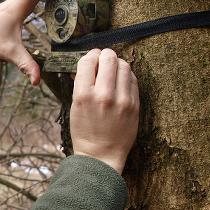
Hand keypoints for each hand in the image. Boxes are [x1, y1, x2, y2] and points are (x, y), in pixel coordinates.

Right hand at [70, 49, 139, 173]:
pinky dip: (126, 76)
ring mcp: (121, 99)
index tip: (92, 57)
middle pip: (109, 58)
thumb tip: (87, 64)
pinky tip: (121, 81)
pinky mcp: (134, 105)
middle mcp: (103, 95)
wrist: (101, 155)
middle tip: (104, 59)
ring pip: (124, 65)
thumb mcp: (75, 106)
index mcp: (83, 95)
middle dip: (105, 55)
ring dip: (117, 64)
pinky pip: (133, 79)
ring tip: (113, 70)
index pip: (88, 60)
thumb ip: (81, 84)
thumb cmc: (85, 131)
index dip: (90, 55)